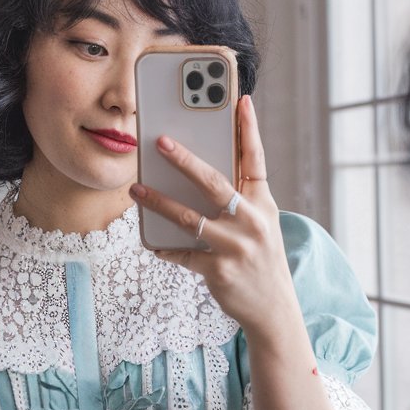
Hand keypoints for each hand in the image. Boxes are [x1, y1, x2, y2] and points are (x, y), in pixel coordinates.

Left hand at [129, 95, 298, 336]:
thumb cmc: (259, 259)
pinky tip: (150, 240)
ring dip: (158, 201)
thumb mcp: (260, 224)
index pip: (256, 159)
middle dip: (185, 160)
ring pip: (189, 218)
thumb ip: (238, 199)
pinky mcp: (220, 270)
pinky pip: (183, 253)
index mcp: (264, 203)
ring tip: (136, 189)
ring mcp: (237, 247)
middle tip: (160, 141)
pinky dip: (165, 246)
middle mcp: (253, 221)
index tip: (241, 100)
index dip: (249, 129)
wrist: (273, 309)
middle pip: (215, 183)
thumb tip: (196, 173)